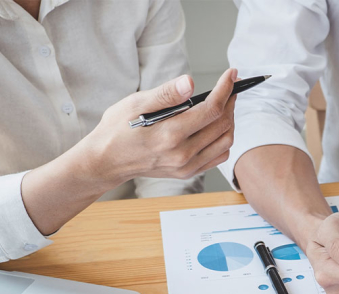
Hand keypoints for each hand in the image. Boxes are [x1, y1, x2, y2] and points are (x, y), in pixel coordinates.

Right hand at [78, 68, 237, 186]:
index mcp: (170, 135)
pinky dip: (223, 139)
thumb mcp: (135, 103)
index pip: (211, 110)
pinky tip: (215, 126)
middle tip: (228, 88)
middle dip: (230, 102)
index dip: (225, 89)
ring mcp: (186, 167)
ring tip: (223, 105)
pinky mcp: (187, 173)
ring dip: (229, 120)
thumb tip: (190, 83)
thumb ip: (166, 94)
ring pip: (225, 142)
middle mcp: (182, 154)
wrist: (106, 161)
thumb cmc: (117, 129)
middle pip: (222, 125)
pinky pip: (218, 156)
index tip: (232, 74)